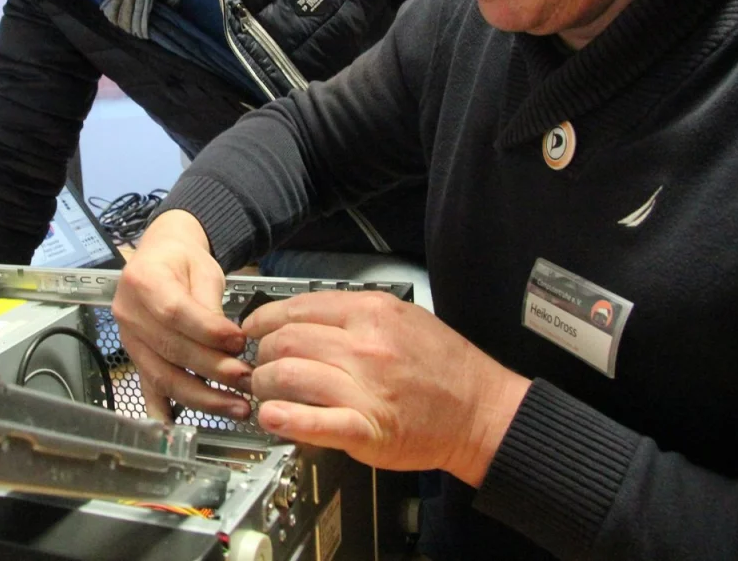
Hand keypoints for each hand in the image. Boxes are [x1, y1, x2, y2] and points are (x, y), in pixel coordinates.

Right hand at [112, 210, 253, 420]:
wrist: (161, 255)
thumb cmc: (184, 260)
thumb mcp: (204, 270)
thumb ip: (212, 305)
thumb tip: (230, 343)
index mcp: (143, 280)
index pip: (175, 313)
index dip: (208, 332)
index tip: (239, 342)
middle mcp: (128, 312)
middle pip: (170, 349)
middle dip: (213, 370)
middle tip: (247, 380)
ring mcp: (128, 339)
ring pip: (162, 375)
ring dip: (202, 397)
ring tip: (237, 406)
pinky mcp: (135, 358)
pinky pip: (147, 388)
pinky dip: (162, 411)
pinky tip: (178, 431)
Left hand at [243, 291, 530, 486]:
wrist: (484, 412)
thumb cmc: (447, 368)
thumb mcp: (404, 317)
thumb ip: (353, 315)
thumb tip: (303, 316)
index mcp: (372, 314)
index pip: (297, 308)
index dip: (264, 320)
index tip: (253, 330)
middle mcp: (366, 346)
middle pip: (285, 342)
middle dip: (261, 355)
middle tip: (259, 366)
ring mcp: (366, 388)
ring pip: (288, 376)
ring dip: (265, 387)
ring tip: (266, 394)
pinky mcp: (367, 429)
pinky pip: (313, 421)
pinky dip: (284, 419)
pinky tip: (272, 417)